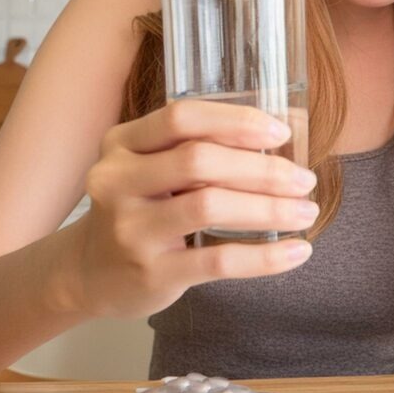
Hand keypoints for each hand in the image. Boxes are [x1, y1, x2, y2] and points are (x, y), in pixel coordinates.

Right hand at [75, 100, 317, 318]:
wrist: (88, 274)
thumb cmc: (138, 209)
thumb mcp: (149, 168)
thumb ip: (198, 146)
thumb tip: (286, 124)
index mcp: (121, 144)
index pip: (181, 118)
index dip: (235, 120)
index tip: (280, 129)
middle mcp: (118, 181)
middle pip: (199, 160)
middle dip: (262, 167)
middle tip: (304, 178)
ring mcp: (131, 229)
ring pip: (209, 206)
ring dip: (268, 207)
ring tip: (305, 211)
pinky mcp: (152, 273)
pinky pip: (218, 262)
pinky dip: (264, 257)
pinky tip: (296, 252)